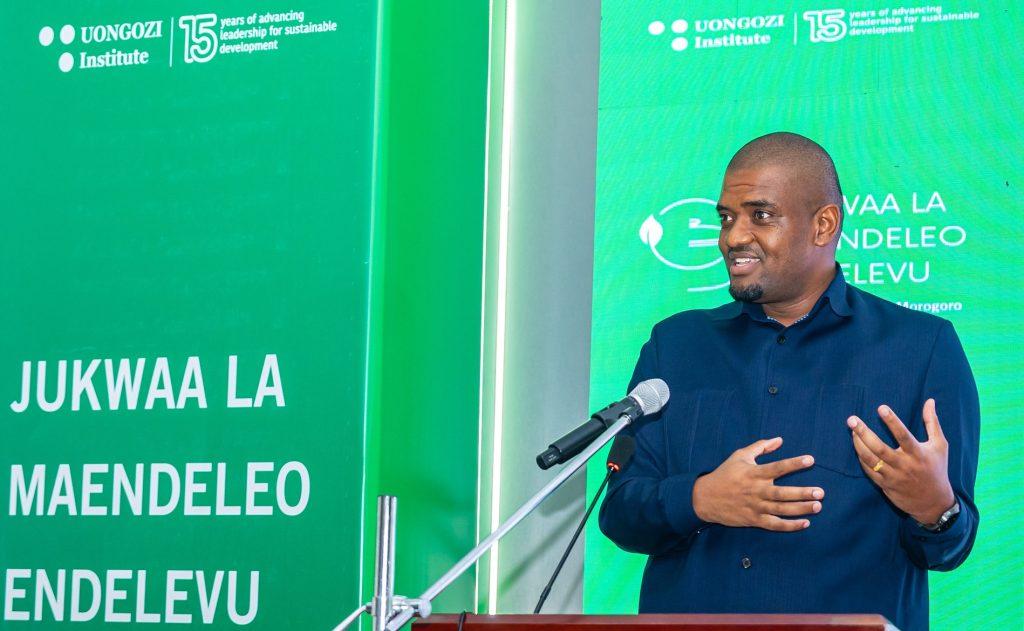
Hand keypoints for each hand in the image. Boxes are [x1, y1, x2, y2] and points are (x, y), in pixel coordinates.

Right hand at [692, 437, 822, 531]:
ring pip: (781, 510)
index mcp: (753, 473)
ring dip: (801, 508)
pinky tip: (805, 523)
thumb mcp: (740, 455)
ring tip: (818, 506)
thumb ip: (761, 446)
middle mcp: (756, 491)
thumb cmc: (725, 474)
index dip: (794, 463)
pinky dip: (790, 526)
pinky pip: (774, 525)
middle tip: (820, 492)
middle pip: (782, 493)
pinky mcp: (754, 520)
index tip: (811, 459)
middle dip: (802, 493)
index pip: (777, 467)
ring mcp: (755, 507)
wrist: (705, 498)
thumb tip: (780, 440)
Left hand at [847, 398, 954, 523]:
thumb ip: (932, 422)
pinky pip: (869, 471)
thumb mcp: (940, 446)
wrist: (933, 502)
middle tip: (852, 419)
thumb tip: (930, 400)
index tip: (881, 407)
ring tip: (852, 431)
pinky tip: (857, 446)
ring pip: (871, 460)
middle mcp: (904, 465)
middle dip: (864, 433)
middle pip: (880, 448)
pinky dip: (862, 459)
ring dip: (858, 444)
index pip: (903, 436)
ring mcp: (893, 476)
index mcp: (918, 454)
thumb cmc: (936, 469)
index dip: (892, 421)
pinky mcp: (885, 485)